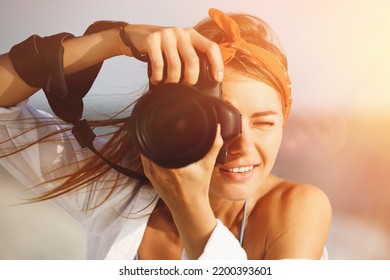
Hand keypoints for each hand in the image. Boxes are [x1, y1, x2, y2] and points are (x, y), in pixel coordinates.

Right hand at [122, 24, 223, 84]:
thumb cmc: (164, 47)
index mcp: (192, 35)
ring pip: (175, 64)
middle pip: (193, 60)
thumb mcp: (181, 47)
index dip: (217, 64)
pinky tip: (156, 80)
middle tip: (187, 87)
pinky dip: (158, 76)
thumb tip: (206, 82)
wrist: (139, 35)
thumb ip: (192, 57)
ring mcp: (166, 35)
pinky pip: (158, 64)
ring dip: (173, 80)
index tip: (217, 78)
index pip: (211, 47)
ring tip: (169, 85)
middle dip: (191, 78)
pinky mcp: (151, 40)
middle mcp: (181, 33)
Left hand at [141, 126, 222, 258]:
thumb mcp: (207, 166)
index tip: (162, 120)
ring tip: (155, 130)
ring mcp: (151, 173)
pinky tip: (152, 143)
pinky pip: (144, 158)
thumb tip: (216, 129)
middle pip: (149, 143)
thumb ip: (213, 146)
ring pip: (144, 149)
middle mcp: (158, 169)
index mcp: (171, 166)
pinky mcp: (149, 176)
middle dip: (153, 132)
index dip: (157, 129)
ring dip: (149, 140)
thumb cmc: (198, 188)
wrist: (189, 208)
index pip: (157, 141)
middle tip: (160, 122)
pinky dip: (147, 150)